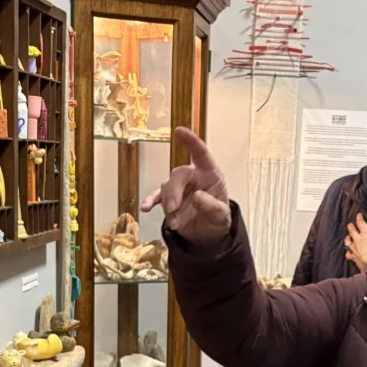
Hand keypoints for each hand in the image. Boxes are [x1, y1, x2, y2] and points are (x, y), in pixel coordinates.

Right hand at [140, 127, 231, 246]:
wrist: (207, 235)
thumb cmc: (217, 218)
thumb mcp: (221, 215)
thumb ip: (211, 205)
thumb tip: (197, 196)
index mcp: (209, 174)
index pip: (201, 154)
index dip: (191, 141)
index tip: (179, 131)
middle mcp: (193, 176)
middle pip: (178, 175)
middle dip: (173, 192)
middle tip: (172, 209)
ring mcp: (179, 187)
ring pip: (166, 187)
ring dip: (168, 205)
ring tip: (175, 223)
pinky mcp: (168, 200)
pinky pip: (157, 196)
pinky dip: (151, 201)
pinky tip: (146, 207)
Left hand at [345, 214, 366, 271]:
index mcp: (365, 234)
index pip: (360, 223)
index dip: (359, 218)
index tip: (359, 215)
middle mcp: (357, 240)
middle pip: (352, 231)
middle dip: (351, 226)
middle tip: (350, 224)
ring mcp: (354, 248)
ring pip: (347, 241)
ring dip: (347, 238)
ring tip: (348, 236)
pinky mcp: (353, 257)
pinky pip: (348, 254)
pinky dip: (348, 252)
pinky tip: (349, 251)